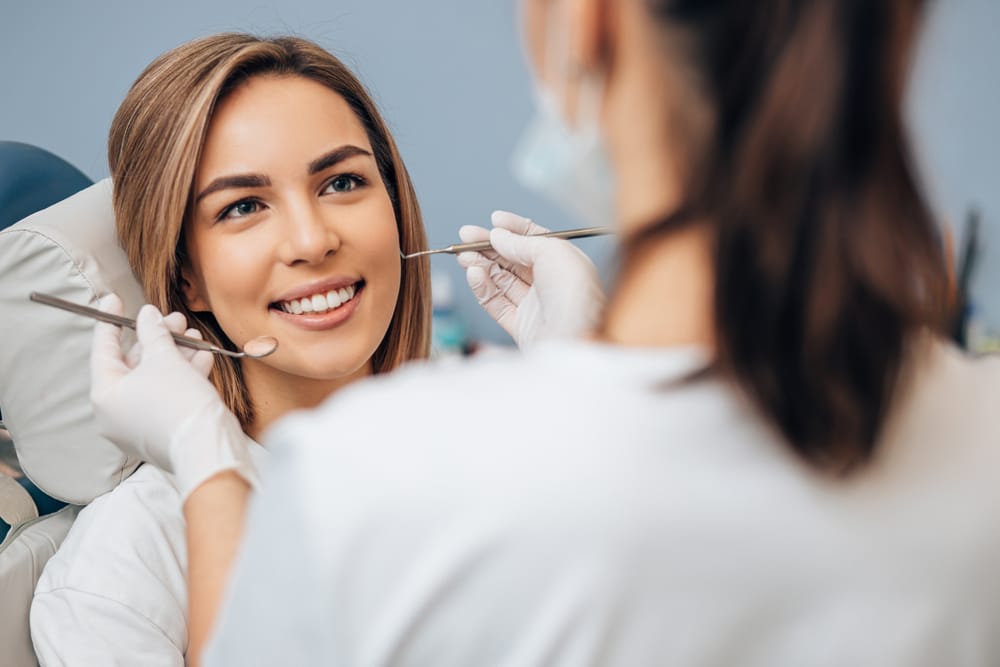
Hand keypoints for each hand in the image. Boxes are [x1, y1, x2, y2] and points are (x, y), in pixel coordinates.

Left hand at [90, 295, 257, 498]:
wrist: (207, 448)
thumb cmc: (179, 402)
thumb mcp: (165, 358)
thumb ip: (153, 333)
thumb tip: (148, 316)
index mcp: (105, 395)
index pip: (103, 350)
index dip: (110, 321)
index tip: (113, 299)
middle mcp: (115, 413)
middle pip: (133, 364)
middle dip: (157, 338)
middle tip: (174, 319)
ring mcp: (138, 425)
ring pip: (154, 380)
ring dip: (175, 354)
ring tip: (193, 335)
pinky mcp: (160, 432)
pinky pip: (167, 397)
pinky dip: (182, 377)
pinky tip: (202, 357)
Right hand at [457, 210, 605, 348]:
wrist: (575, 339)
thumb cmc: (575, 294)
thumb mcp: (553, 252)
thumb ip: (523, 241)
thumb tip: (499, 236)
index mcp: (566, 264)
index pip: (537, 241)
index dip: (515, 229)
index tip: (494, 220)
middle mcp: (551, 284)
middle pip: (514, 260)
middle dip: (489, 246)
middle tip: (465, 236)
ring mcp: (536, 307)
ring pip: (502, 281)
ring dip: (481, 265)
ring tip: (463, 255)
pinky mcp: (521, 327)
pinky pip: (496, 303)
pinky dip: (483, 287)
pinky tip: (473, 273)